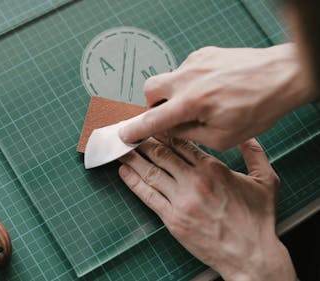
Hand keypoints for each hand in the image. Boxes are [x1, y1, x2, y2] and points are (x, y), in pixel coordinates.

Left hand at [119, 137, 295, 280]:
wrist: (251, 255)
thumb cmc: (258, 221)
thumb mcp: (266, 181)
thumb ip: (255, 154)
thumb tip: (247, 137)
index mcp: (214, 169)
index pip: (181, 144)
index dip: (163, 133)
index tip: (151, 126)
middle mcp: (194, 181)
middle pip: (162, 154)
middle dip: (144, 142)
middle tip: (130, 134)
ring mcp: (181, 200)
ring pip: (151, 172)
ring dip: (133, 158)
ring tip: (121, 149)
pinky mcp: (172, 219)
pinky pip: (148, 196)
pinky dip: (133, 182)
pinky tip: (124, 172)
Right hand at [120, 43, 315, 150]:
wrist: (283, 76)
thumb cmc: (258, 109)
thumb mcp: (222, 137)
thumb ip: (187, 135)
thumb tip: (167, 131)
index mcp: (191, 103)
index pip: (151, 120)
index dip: (134, 130)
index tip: (124, 135)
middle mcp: (187, 79)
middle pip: (149, 90)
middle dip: (152, 104)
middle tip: (170, 115)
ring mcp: (195, 63)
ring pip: (168, 79)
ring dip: (174, 93)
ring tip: (201, 102)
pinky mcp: (204, 54)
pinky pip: (186, 69)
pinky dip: (191, 82)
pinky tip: (211, 89)